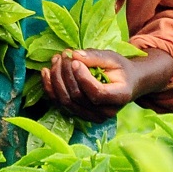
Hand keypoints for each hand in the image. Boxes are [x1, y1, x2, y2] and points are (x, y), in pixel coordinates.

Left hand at [41, 48, 172, 122]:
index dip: (81, 77)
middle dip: (65, 73)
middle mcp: (106, 112)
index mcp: (120, 97)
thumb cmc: (120, 69)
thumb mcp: (113, 58)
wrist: (126, 84)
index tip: (74, 61)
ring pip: (66, 101)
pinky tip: (46, 72)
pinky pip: (60, 104)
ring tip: (56, 60)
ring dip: (56, 78)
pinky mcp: (80, 114)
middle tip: (63, 55)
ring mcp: (92, 116)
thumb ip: (95, 56)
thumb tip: (74, 55)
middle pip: (77, 96)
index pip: (96, 93)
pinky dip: (50, 87)